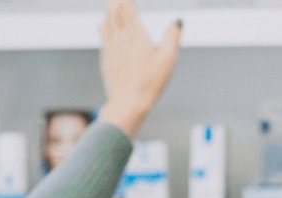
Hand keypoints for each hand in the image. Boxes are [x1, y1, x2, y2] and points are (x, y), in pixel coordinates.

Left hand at [96, 0, 181, 136]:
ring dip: (110, 13)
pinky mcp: (106, 59)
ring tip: (117, 9)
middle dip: (117, 1)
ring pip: (105, 22)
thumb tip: (177, 22)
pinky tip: (113, 31)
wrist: (128, 104)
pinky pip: (104, 37)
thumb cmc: (150, 83)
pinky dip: (108, 27)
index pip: (126, 6)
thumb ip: (173, 37)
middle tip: (124, 0)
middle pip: (112, 10)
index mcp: (135, 35)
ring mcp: (110, 49)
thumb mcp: (168, 60)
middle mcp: (119, 39)